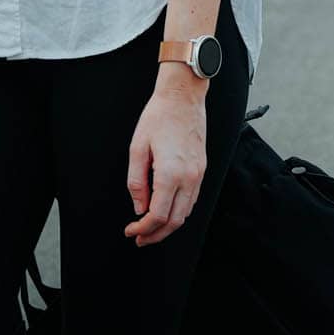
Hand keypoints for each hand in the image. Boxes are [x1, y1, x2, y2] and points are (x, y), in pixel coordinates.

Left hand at [123, 77, 207, 245]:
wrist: (183, 97)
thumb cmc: (158, 117)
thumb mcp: (137, 148)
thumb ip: (136, 182)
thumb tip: (139, 207)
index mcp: (170, 173)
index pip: (158, 215)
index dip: (143, 228)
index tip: (131, 230)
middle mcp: (189, 177)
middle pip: (175, 221)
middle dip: (156, 234)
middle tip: (139, 238)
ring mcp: (199, 174)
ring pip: (186, 212)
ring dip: (168, 225)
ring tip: (150, 227)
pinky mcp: (202, 168)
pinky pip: (192, 199)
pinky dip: (179, 211)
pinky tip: (165, 209)